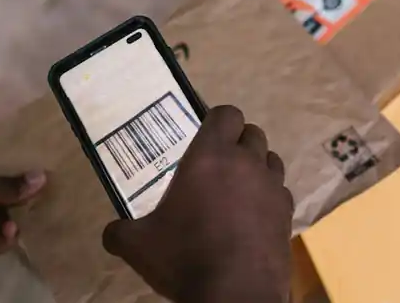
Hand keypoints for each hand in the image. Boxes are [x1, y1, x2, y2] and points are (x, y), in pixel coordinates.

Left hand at [0, 165, 45, 280]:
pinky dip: (8, 237)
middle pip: (5, 199)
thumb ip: (11, 186)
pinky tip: (12, 231)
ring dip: (17, 219)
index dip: (18, 174)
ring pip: (5, 222)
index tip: (43, 172)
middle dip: (23, 198)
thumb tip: (42, 176)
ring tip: (29, 216)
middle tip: (48, 196)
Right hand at [103, 106, 294, 302]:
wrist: (235, 295)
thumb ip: (121, 232)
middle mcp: (246, 163)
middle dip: (237, 142)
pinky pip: (281, 191)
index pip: (226, 114)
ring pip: (271, 159)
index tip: (204, 137)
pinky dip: (268, 196)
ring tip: (236, 189)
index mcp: (210, 156)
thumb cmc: (183, 258)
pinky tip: (251, 216)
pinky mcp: (287, 214)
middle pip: (252, 132)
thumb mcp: (138, 245)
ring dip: (256, 166)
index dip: (216, 121)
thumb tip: (112, 234)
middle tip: (216, 164)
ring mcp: (272, 188)